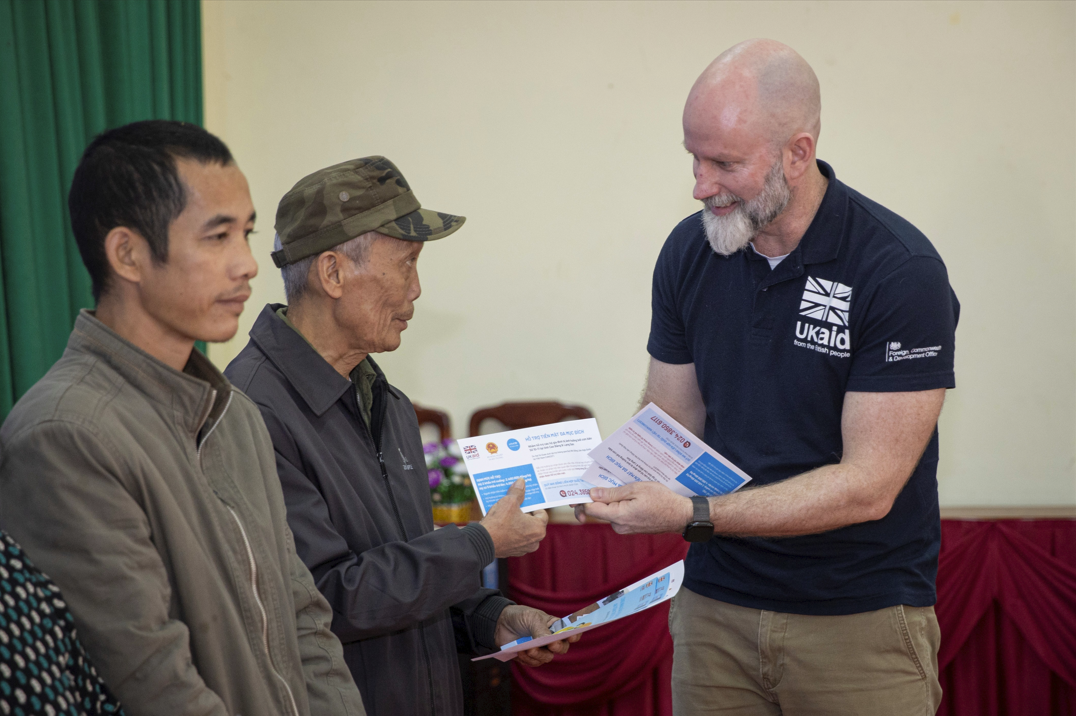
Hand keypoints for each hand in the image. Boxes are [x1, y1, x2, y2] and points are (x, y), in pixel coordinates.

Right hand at [480, 479, 548, 557]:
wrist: (482, 542)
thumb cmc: (498, 523)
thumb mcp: (508, 502)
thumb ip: (517, 492)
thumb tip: (521, 482)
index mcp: (538, 529)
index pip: (541, 513)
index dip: (532, 505)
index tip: (524, 500)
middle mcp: (534, 541)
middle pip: (532, 522)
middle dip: (524, 513)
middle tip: (514, 505)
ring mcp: (524, 548)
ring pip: (523, 530)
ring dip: (517, 522)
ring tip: (506, 513)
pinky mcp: (513, 552)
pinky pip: (515, 537)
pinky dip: (510, 531)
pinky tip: (501, 523)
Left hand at [494, 605, 579, 666]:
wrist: (500, 623)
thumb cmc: (520, 616)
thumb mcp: (532, 618)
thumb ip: (542, 630)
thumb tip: (552, 641)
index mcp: (555, 626)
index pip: (570, 632)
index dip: (574, 635)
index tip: (572, 636)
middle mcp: (551, 639)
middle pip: (562, 648)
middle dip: (557, 647)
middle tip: (551, 645)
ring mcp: (541, 649)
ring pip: (547, 658)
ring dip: (538, 654)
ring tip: (528, 649)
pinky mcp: (530, 658)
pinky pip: (534, 663)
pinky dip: (527, 659)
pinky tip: (520, 652)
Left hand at [577, 482, 694, 533]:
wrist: (681, 515)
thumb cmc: (662, 500)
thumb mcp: (637, 489)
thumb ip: (612, 492)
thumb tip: (592, 493)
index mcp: (619, 516)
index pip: (590, 509)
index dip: (581, 498)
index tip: (575, 489)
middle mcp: (619, 526)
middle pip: (598, 510)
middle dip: (596, 497)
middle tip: (597, 482)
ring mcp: (625, 528)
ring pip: (608, 512)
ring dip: (609, 500)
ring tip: (621, 486)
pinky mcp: (630, 528)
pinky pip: (618, 515)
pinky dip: (618, 505)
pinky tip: (628, 495)